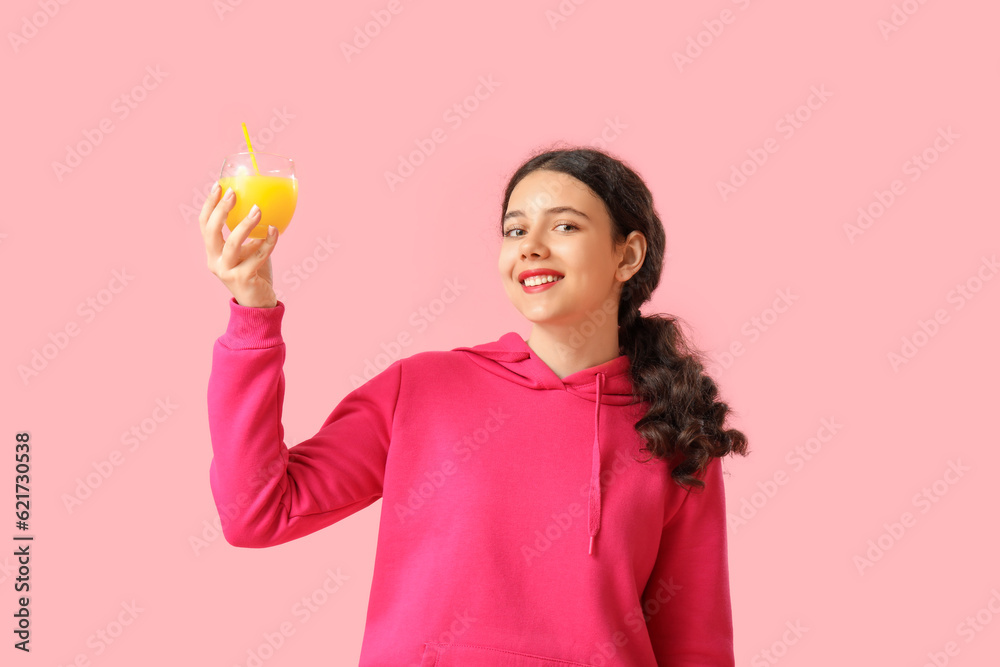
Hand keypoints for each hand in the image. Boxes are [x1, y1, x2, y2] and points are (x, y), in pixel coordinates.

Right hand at [200, 182, 278, 307]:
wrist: (259, 303)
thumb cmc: (255, 273)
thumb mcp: (248, 251)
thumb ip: (250, 234)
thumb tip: (260, 205)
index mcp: (212, 252)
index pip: (205, 224)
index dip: (210, 205)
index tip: (219, 186)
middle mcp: (215, 261)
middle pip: (211, 231)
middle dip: (221, 210)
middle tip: (234, 193)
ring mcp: (228, 271)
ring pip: (232, 243)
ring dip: (246, 224)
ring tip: (258, 209)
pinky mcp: (243, 278)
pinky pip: (257, 255)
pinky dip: (267, 242)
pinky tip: (274, 230)